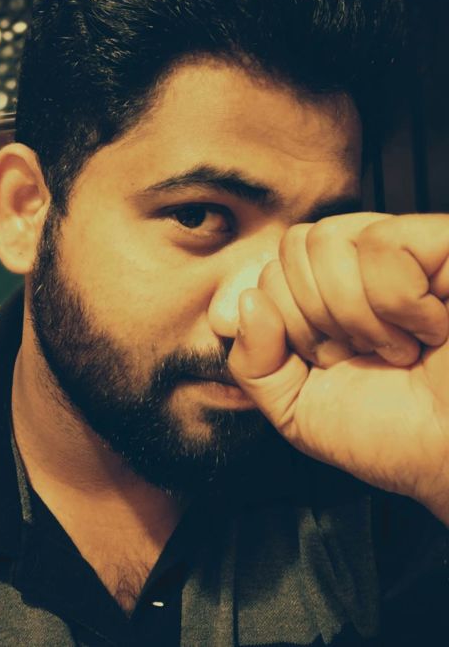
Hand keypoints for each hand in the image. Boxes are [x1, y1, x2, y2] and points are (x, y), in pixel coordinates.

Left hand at [227, 212, 448, 523]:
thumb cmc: (396, 435)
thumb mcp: (298, 409)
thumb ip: (254, 364)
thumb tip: (247, 302)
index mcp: (332, 291)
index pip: (273, 266)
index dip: (290, 322)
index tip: (333, 361)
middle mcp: (367, 262)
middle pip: (295, 244)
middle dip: (314, 317)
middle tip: (362, 355)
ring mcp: (409, 248)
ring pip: (328, 239)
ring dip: (354, 315)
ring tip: (397, 348)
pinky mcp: (446, 245)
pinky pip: (384, 244)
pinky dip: (398, 302)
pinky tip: (430, 329)